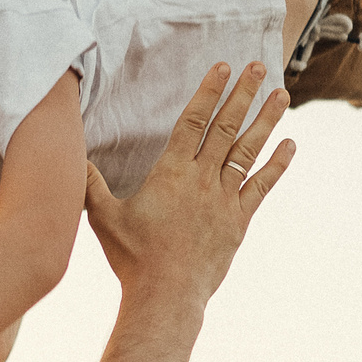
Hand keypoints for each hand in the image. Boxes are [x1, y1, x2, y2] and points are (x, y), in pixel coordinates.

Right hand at [85, 62, 291, 306]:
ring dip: (266, 121)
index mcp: (171, 173)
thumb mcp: (103, 217)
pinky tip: (290, 145)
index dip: (208, 92)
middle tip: (259, 67)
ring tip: (282, 95)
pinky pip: (262, 186)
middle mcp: (201, 179)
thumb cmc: (133, 257)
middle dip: (242, 94)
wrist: (167, 294)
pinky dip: (277, 165)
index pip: (193, 121)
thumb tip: (70, 158)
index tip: (222, 67)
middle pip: (225, 127)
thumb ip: (90, 184)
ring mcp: (224, 199)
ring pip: (248, 151)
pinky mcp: (238, 221)